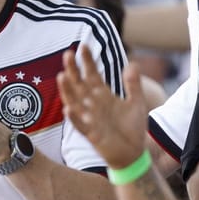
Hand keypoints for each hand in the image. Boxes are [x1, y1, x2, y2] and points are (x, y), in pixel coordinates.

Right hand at [60, 47, 150, 169]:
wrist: (134, 153)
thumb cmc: (132, 128)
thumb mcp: (136, 103)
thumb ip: (133, 84)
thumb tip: (132, 63)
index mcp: (103, 95)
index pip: (92, 74)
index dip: (88, 61)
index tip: (83, 46)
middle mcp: (93, 105)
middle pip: (80, 84)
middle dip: (73, 70)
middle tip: (68, 54)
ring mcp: (91, 118)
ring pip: (75, 102)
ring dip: (68, 90)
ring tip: (62, 76)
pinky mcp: (92, 134)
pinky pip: (80, 125)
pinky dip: (74, 117)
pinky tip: (68, 108)